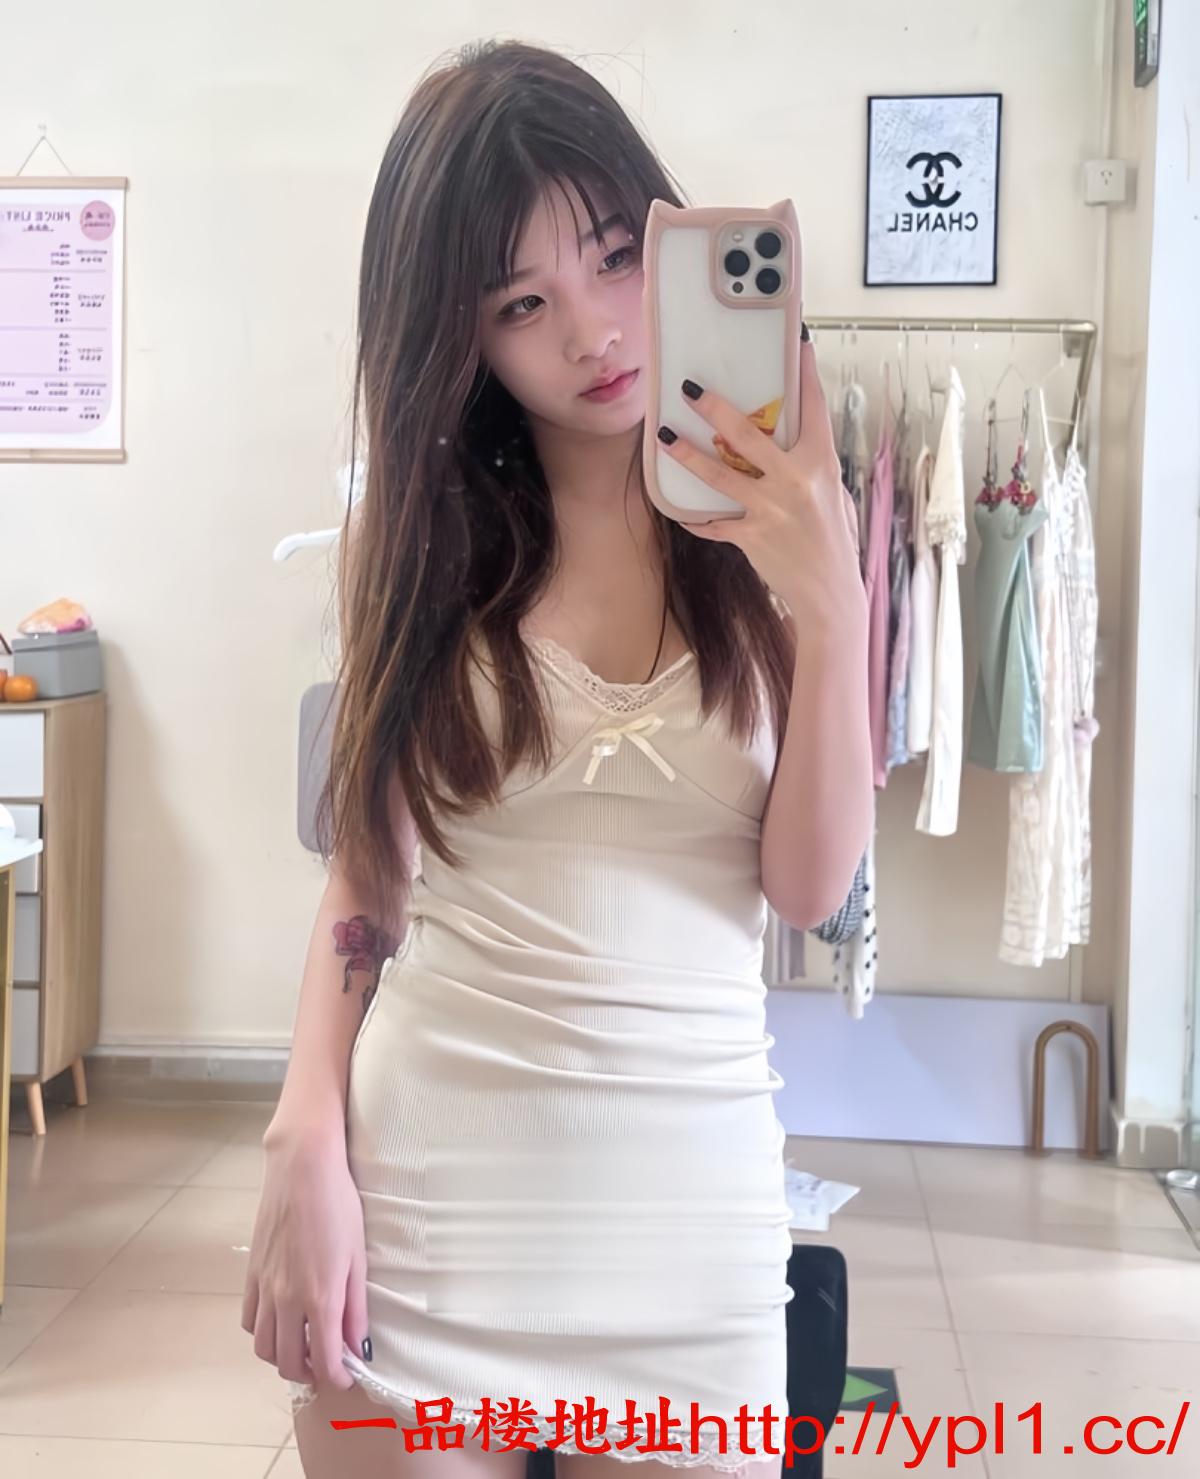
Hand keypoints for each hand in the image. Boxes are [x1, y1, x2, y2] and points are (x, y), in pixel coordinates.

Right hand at [242, 1127, 369, 1394]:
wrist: (302, 1170)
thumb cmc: (339, 1207)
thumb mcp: (358, 1257)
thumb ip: (356, 1307)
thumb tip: (358, 1346)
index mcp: (319, 1298)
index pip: (325, 1361)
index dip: (337, 1378)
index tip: (347, 1376)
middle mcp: (287, 1300)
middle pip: (289, 1362)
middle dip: (309, 1373)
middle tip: (326, 1364)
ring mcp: (265, 1288)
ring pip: (264, 1347)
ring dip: (283, 1357)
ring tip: (303, 1345)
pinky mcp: (251, 1273)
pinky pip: (249, 1320)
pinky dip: (263, 1332)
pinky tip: (280, 1319)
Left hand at [656, 338, 864, 642]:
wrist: (830, 593)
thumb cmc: (834, 540)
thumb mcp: (833, 494)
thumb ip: (809, 466)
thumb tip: (785, 441)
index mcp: (822, 463)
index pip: (813, 407)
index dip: (805, 371)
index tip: (798, 341)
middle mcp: (795, 480)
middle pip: (748, 433)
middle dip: (715, 407)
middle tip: (691, 388)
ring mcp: (771, 508)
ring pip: (719, 473)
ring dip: (688, 453)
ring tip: (665, 435)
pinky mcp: (751, 535)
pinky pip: (714, 522)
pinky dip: (696, 516)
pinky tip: (680, 508)